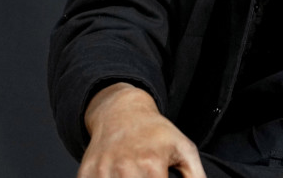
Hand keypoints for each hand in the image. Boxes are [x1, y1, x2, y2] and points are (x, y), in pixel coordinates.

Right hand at [79, 83, 204, 177]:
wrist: (121, 111)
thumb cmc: (155, 132)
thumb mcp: (183, 148)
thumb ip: (196, 176)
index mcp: (151, 164)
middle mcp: (125, 168)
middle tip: (148, 177)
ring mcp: (102, 171)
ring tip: (135, 177)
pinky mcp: (86, 173)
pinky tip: (118, 177)